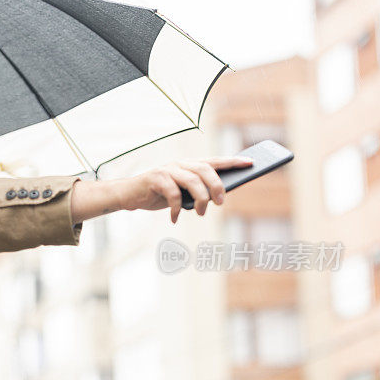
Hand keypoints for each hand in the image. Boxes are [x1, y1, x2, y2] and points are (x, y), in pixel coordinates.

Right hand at [116, 156, 252, 222]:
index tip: (250, 163)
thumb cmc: (157, 194)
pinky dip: (176, 209)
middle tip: (221, 203)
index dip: (232, 161)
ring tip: (200, 212)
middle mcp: (179, 164)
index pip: (214, 161)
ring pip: (192, 180)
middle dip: (217, 186)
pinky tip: (174, 218)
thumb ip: (197, 191)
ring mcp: (167, 170)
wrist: (128, 195)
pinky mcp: (155, 178)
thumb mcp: (181, 193)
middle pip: (205, 169)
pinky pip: (173, 193)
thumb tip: (220, 196)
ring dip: (200, 199)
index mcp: (188, 165)